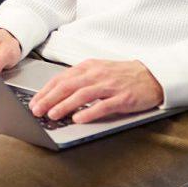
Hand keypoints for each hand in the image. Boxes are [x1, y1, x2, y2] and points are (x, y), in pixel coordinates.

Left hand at [26, 59, 163, 124]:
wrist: (153, 75)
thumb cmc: (123, 75)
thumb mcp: (99, 71)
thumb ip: (80, 80)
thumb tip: (57, 94)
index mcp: (89, 67)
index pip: (61, 79)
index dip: (45, 91)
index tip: (34, 102)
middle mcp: (97, 74)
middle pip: (68, 86)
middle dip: (49, 99)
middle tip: (36, 110)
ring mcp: (110, 86)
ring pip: (82, 95)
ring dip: (65, 105)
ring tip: (53, 115)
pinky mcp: (123, 98)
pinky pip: (103, 106)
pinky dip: (89, 113)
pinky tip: (79, 119)